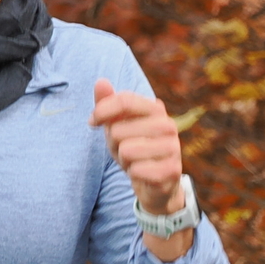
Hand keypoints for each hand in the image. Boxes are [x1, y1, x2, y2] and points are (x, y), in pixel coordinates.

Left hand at [90, 79, 185, 215]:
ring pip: (126, 150)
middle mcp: (168, 125)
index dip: (102, 111)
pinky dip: (133, 174)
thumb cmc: (133, 147)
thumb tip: (100, 81)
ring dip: (124, 160)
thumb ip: (108, 103)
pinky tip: (142, 174)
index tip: (92, 122)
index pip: (124, 100)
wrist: (155, 182)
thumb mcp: (117, 125)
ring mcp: (172, 148)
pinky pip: (136, 170)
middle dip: (114, 144)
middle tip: (126, 149)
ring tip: (134, 161)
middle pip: (118, 130)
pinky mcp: (172, 170)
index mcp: (155, 109)